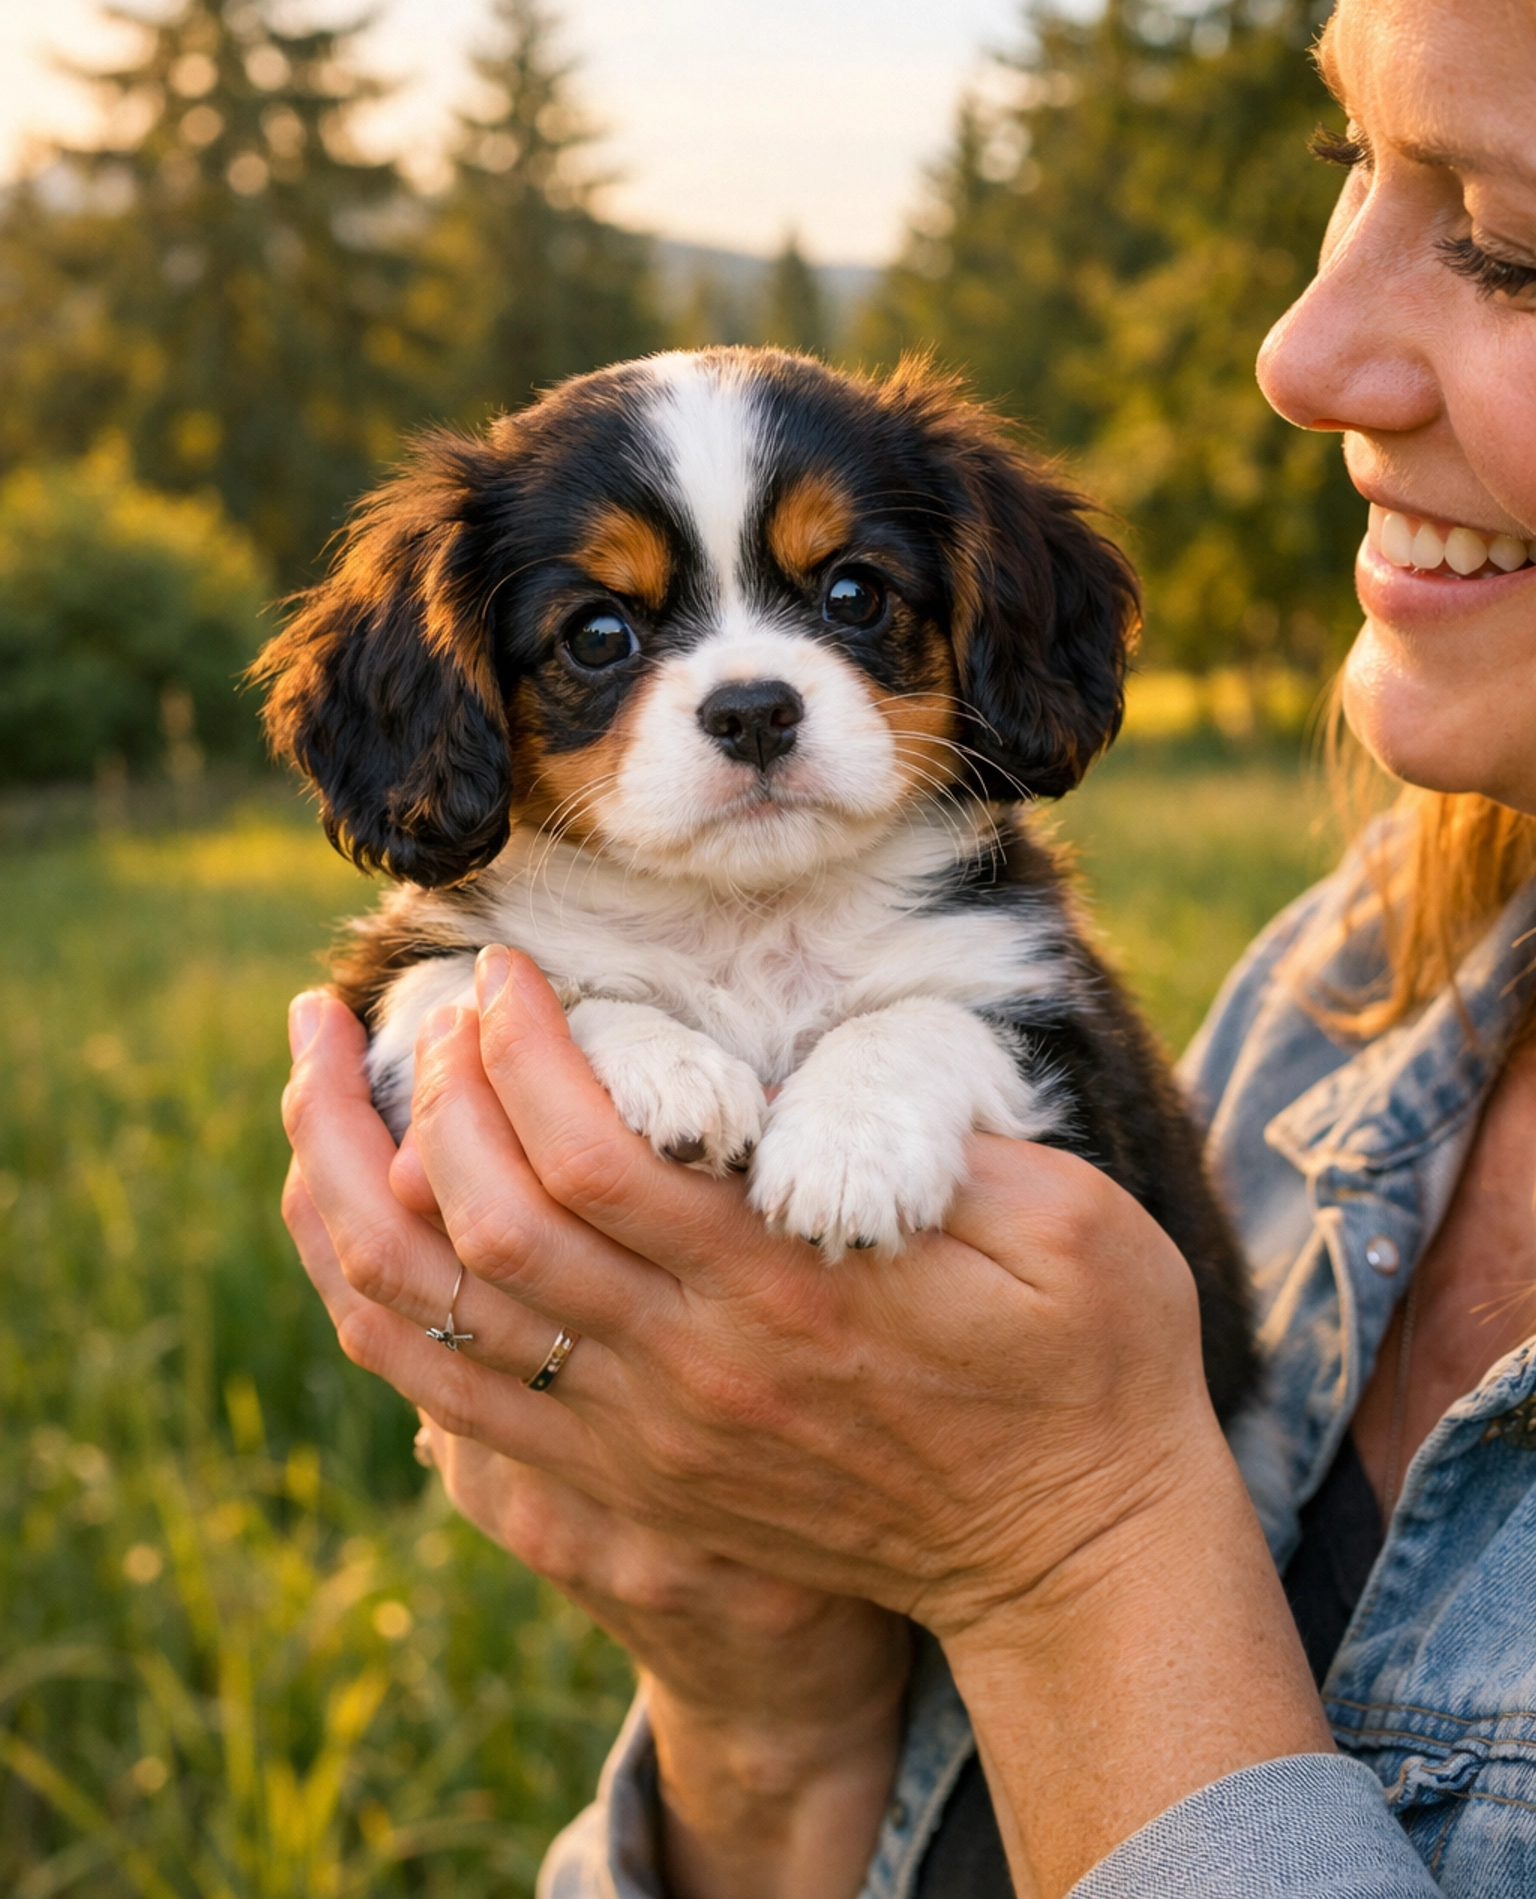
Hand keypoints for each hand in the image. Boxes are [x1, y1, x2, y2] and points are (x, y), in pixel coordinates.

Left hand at [282, 953, 1327, 1898]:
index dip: (522, 1050)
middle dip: (417, 1095)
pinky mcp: (629, 1486)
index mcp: (786, 1294)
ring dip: (357, 1193)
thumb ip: (935, 1138)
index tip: (502, 967)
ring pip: (438, 1320)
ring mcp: (647, 1444)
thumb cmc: (1085, 1371)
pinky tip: (360, 1214)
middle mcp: (690, 1376)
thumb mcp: (1070, 1227)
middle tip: (409, 997)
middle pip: (486, 1228)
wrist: (1070, 1562)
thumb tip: (813, 1071)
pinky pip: (450, 1398)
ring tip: (321, 1087)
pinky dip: (383, 1300)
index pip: (594, 1158)